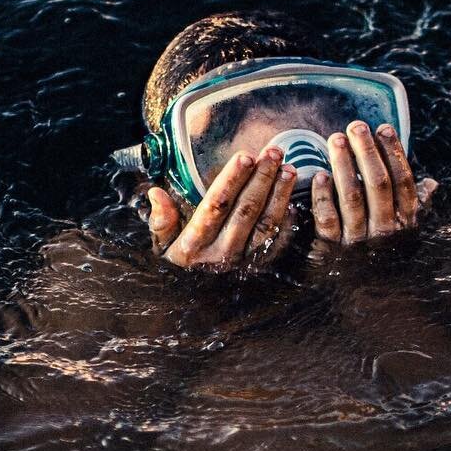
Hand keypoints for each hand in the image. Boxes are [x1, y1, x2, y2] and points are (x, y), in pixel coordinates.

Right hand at [147, 144, 297, 269]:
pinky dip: (287, 222)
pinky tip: (294, 200)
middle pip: (246, 211)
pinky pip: (276, 243)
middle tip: (273, 152)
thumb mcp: (161, 245)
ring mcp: (242, 261)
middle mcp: (221, 253)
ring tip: (289, 168)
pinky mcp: (257, 265)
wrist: (191, 298)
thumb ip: (160, 221)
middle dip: (262, 179)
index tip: (245, 156)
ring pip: (265, 224)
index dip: (232, 180)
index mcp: (195, 244)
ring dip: (279, 195)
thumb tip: (156, 194)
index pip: (216, 206)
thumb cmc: (177, 259)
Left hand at [310, 121, 437, 246]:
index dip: (394, 153)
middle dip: (367, 152)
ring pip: (352, 197)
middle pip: (378, 184)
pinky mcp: (332, 248)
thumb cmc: (379, 251)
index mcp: (404, 223)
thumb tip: (432, 184)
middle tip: (355, 126)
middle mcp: (384, 231)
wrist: (358, 296)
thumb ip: (414, 206)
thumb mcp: (402, 231)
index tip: (383, 128)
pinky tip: (320, 175)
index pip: (403, 182)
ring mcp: (358, 241)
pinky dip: (323, 196)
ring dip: (343, 165)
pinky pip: (328, 218)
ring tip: (336, 139)